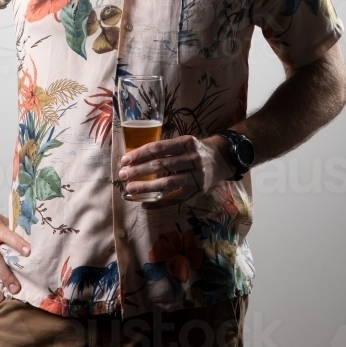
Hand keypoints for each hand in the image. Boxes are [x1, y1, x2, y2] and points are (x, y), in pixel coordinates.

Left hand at [118, 134, 234, 205]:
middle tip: (122, 174)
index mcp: (186, 143)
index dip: (140, 154)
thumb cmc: (197, 149)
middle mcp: (192, 159)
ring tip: (130, 189)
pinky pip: (175, 198)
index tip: (125, 160)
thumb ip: (165, 148)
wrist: (223, 159)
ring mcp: (196, 177)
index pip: (158, 148)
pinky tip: (145, 204)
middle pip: (161, 166)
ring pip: (167, 183)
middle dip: (139, 170)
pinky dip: (159, 202)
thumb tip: (136, 156)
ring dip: (146, 187)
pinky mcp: (197, 191)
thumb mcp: (184, 142)